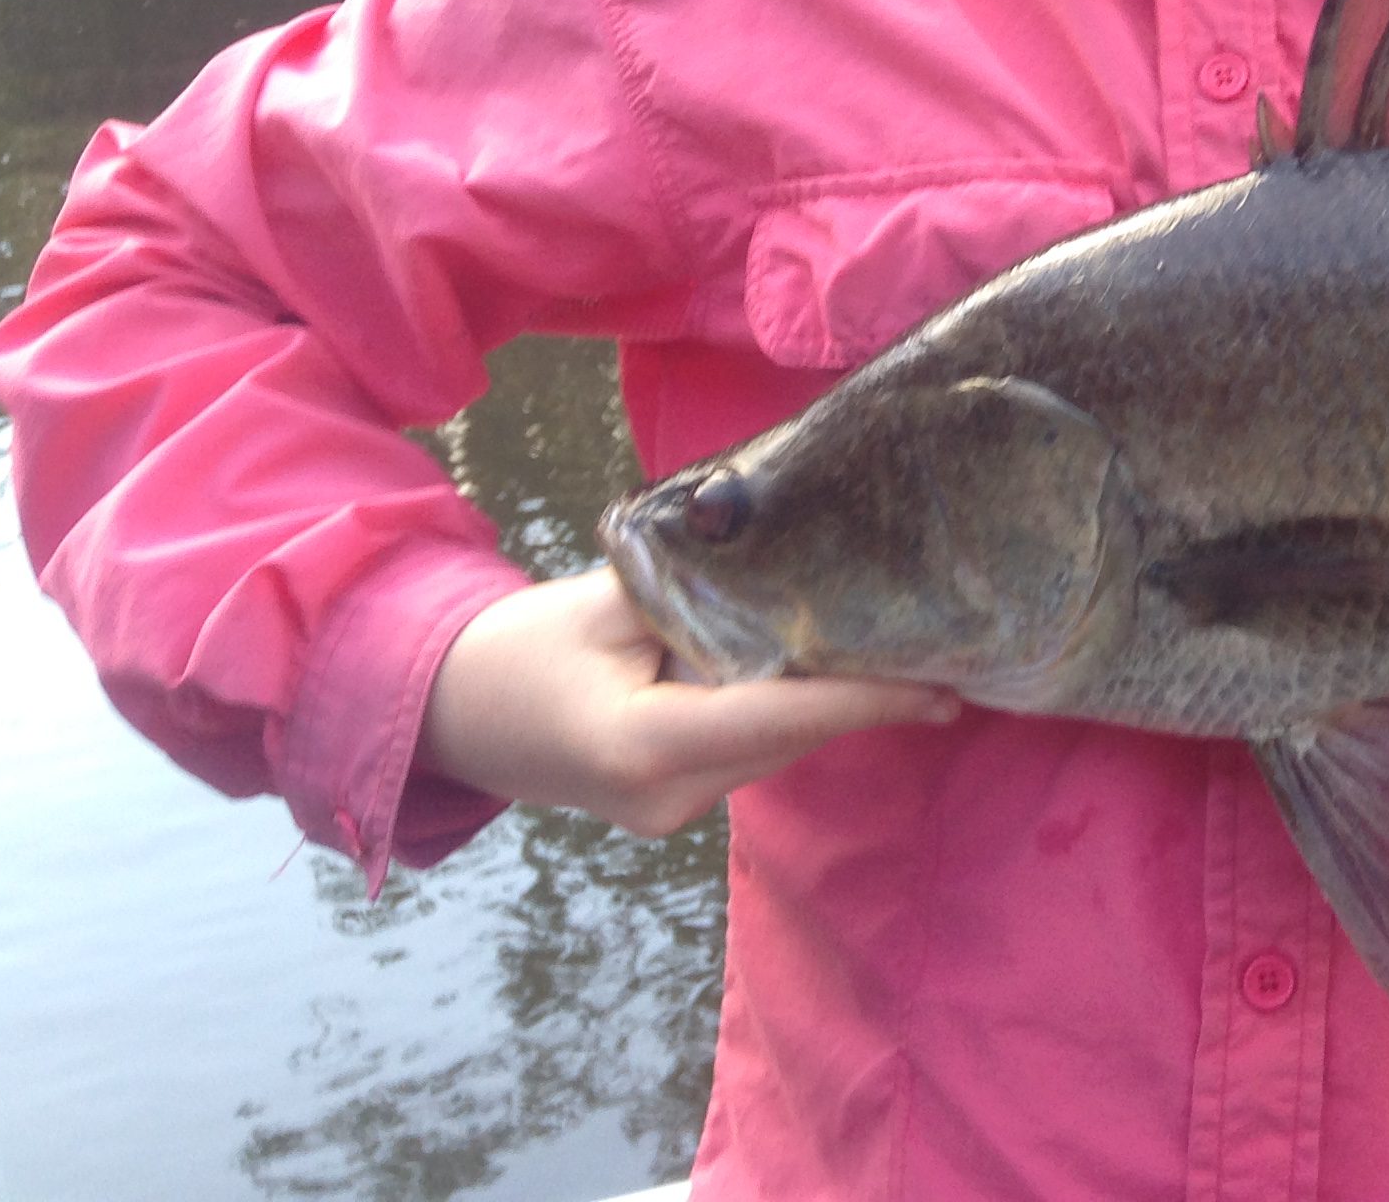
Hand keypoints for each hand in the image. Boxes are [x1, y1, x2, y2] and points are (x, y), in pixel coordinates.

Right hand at [418, 567, 957, 837]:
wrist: (447, 712)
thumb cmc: (520, 645)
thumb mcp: (606, 602)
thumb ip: (699, 597)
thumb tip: (792, 573)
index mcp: (643, 746)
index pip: (778, 719)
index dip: (865, 701)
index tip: (942, 690)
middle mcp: (665, 798)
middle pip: (788, 733)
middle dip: (858, 690)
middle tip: (936, 639)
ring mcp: (668, 814)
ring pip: (775, 746)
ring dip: (825, 699)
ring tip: (896, 645)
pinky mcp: (671, 808)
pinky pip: (750, 752)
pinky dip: (784, 710)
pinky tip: (817, 665)